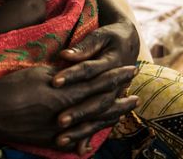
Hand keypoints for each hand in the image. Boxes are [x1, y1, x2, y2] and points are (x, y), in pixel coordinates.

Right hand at [0, 65, 138, 151]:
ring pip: (91, 125)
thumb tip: (78, 69)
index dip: (116, 77)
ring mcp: (59, 131)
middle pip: (100, 107)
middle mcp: (66, 114)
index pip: (98, 83)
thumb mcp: (39, 73)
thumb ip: (62, 73)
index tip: (130, 70)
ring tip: (123, 113)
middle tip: (137, 96)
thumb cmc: (11, 87)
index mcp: (65, 93)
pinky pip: (75, 142)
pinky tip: (96, 137)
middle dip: (120, 100)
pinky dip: (88, 138)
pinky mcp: (49, 142)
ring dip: (109, 118)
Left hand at [52, 21, 139, 153]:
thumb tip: (66, 55)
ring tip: (61, 140)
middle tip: (59, 120)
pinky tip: (80, 150)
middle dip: (78, 112)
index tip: (54, 82)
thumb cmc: (110, 37)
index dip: (72, 76)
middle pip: (97, 100)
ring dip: (82, 130)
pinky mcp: (111, 105)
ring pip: (100, 117)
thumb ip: (85, 47)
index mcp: (112, 63)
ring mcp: (115, 96)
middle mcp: (116, 84)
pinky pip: (102, 123)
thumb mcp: (100, 36)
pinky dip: (90, 136)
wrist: (129, 42)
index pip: (89, 71)